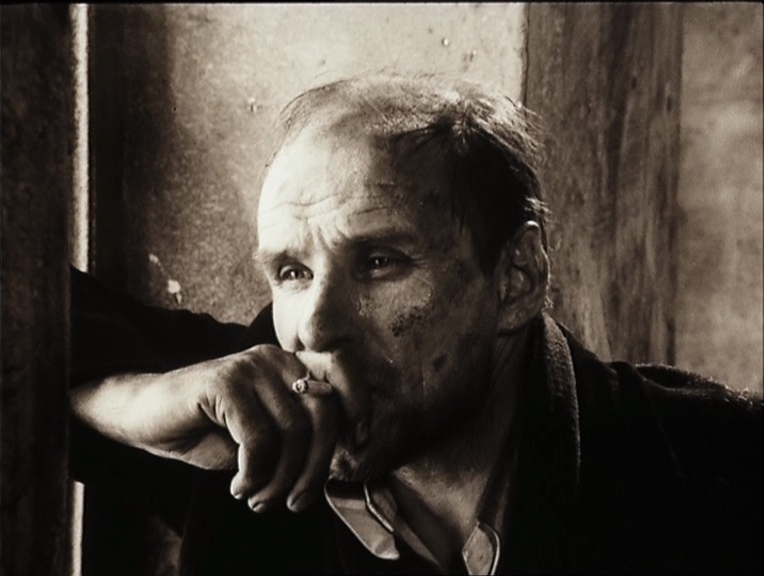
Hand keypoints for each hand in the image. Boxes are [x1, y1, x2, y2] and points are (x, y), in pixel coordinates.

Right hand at [70, 344, 344, 511]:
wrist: (144, 416)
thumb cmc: (206, 432)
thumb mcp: (260, 439)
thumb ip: (294, 442)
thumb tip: (332, 466)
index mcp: (289, 368)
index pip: (339, 382)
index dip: (357, 410)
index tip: (361, 444)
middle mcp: (275, 360)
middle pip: (323, 416)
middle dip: (315, 469)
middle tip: (293, 503)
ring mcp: (250, 366)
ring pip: (293, 432)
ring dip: (279, 480)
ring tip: (258, 500)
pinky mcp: (225, 382)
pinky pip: (259, 438)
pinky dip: (254, 474)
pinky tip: (238, 486)